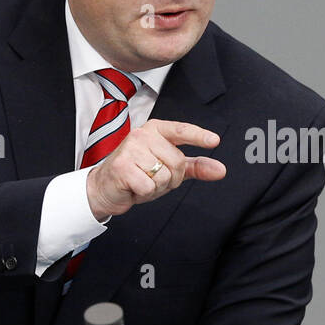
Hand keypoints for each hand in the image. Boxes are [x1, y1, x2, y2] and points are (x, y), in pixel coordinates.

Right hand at [86, 119, 225, 220]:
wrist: (105, 187)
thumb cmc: (137, 174)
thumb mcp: (169, 168)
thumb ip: (195, 166)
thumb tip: (220, 170)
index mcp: (156, 130)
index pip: (181, 131)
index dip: (199, 136)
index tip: (214, 140)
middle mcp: (143, 135)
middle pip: (177, 162)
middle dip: (170, 178)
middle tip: (152, 177)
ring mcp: (131, 149)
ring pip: (164, 176)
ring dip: (156, 187)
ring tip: (141, 181)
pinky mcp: (122, 166)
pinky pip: (150, 186)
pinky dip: (145, 193)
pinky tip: (134, 187)